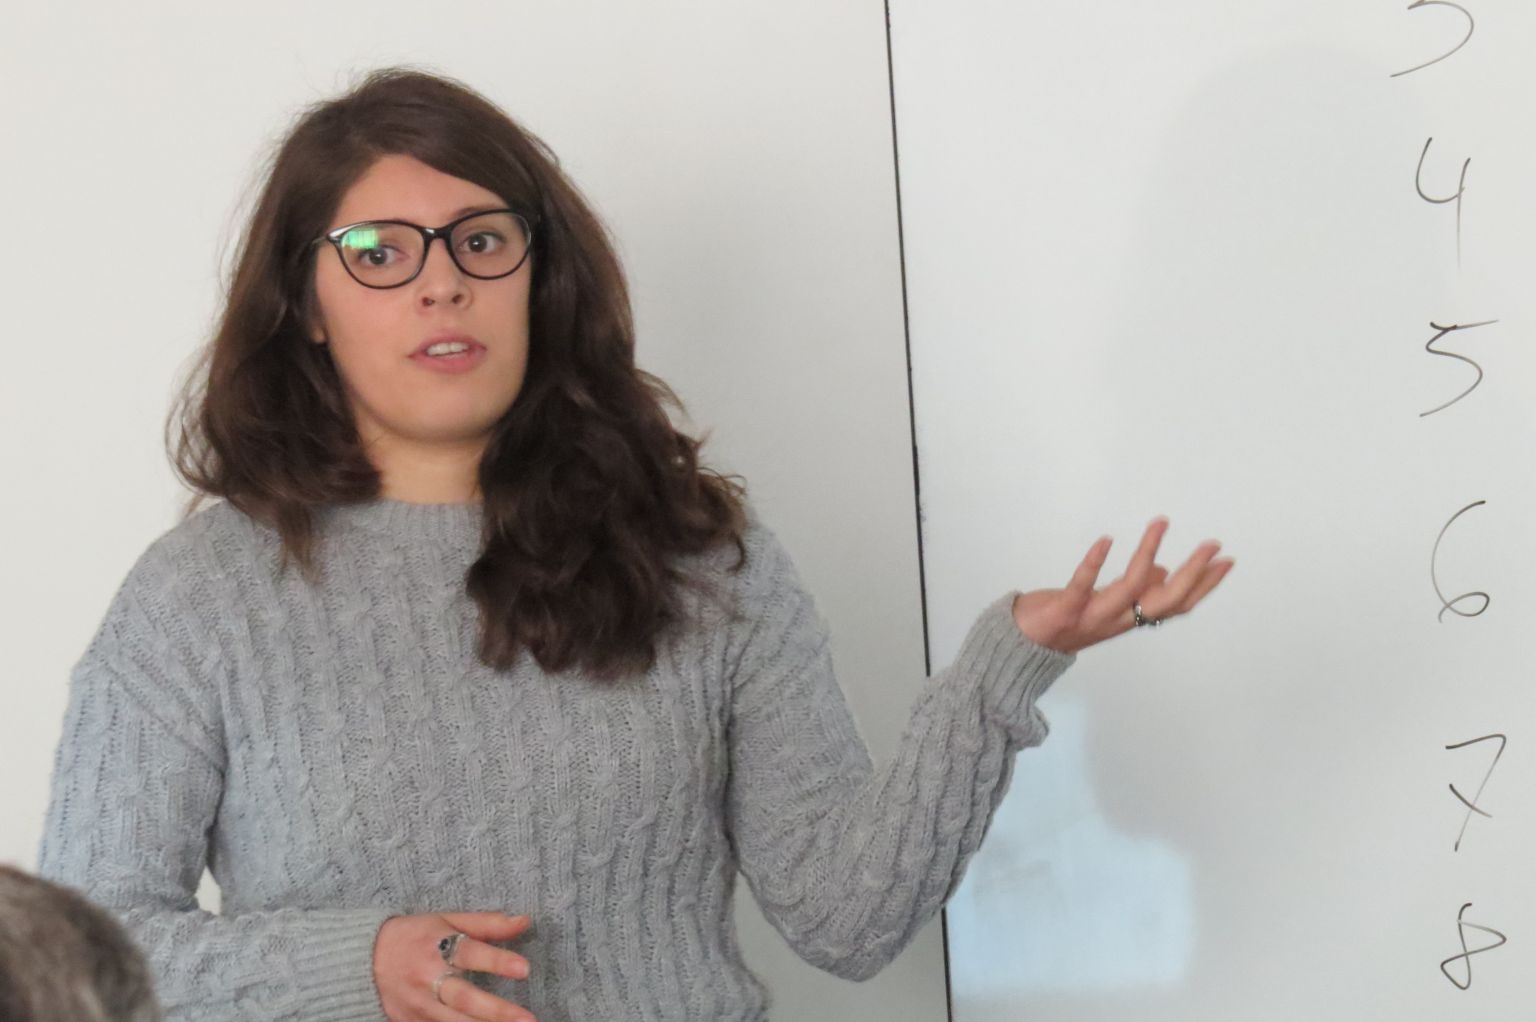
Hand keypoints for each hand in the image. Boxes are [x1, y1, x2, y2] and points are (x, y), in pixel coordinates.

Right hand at [372, 911, 536, 1021]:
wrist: (361, 960)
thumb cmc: (413, 936)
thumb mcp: (447, 920)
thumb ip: (487, 924)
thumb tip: (524, 921)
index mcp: (438, 945)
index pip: (471, 953)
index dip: (497, 961)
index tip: (524, 969)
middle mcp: (428, 978)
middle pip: (464, 998)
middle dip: (496, 1011)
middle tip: (527, 1019)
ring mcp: (418, 1005)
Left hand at [1010, 516, 1232, 654]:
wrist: (1021, 651)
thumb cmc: (1064, 623)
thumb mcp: (1104, 608)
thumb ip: (1133, 594)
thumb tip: (1159, 572)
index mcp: (1130, 619)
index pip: (1178, 604)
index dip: (1205, 585)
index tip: (1227, 561)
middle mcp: (1118, 621)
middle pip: (1166, 600)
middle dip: (1193, 573)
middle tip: (1211, 545)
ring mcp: (1093, 617)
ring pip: (1130, 588)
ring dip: (1148, 553)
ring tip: (1160, 523)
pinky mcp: (1066, 610)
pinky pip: (1083, 585)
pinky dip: (1094, 563)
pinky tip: (1106, 540)